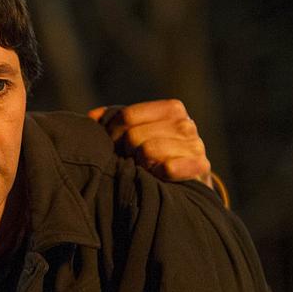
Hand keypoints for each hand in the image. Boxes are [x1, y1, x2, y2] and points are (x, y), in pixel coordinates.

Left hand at [88, 99, 212, 187]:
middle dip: (126, 151)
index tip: (113, 145)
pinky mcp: (200, 166)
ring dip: (141, 164)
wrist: (184, 182)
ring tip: (145, 168)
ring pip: (148, 151)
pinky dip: (158, 173)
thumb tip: (92, 117)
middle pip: (134, 135)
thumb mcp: (136, 131)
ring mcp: (196, 145)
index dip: (112, 133)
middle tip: (131, 160)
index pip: (126, 116)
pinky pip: (168, 167)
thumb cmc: (154, 153)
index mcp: (171, 108)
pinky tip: (158, 176)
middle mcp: (186, 123)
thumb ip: (114, 120)